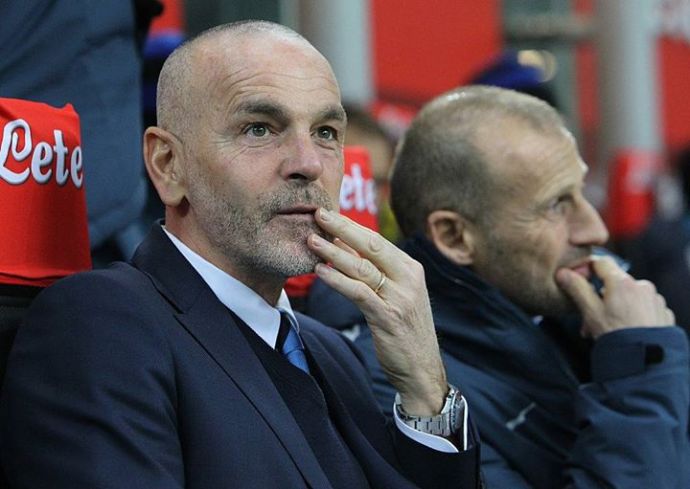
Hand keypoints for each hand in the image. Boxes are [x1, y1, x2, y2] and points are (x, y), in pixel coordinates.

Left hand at [308, 208, 446, 415]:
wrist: (422, 369)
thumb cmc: (404, 331)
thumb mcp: (396, 295)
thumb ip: (376, 272)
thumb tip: (345, 247)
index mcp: (411, 269)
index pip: (377, 240)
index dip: (351, 226)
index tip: (329, 213)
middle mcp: (408, 278)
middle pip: (371, 246)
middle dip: (342, 228)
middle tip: (318, 213)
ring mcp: (400, 297)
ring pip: (361, 267)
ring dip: (333, 253)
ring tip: (311, 240)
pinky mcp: (388, 316)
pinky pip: (358, 292)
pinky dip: (337, 280)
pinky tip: (320, 272)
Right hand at [556, 256, 674, 338]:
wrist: (645, 362)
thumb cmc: (616, 337)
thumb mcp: (590, 312)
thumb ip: (577, 289)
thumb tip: (563, 272)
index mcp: (622, 282)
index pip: (601, 262)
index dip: (587, 268)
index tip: (578, 280)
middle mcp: (642, 286)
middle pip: (615, 282)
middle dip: (600, 297)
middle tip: (589, 318)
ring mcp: (655, 299)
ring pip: (629, 296)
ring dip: (616, 307)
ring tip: (607, 329)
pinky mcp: (663, 313)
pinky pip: (644, 307)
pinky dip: (633, 314)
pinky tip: (626, 330)